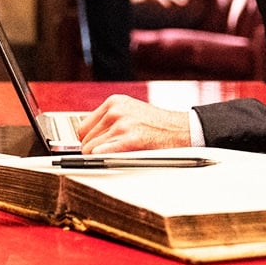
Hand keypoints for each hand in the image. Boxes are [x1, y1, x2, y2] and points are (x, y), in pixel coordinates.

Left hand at [76, 95, 192, 151]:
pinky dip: (101, 161)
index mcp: (114, 102)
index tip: (92, 149)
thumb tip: (88, 139)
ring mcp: (121, 124)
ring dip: (98, 158)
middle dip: (92, 150)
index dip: (88, 141)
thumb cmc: (158, 126)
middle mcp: (115, 110)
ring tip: (113, 158)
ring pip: (90, 149)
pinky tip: (109, 162)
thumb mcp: (131, 112)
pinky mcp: (129, 138)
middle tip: (105, 157)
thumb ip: (110, 120)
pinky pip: (99, 154)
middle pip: (85, 139)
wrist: (181, 130)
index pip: (84, 126)